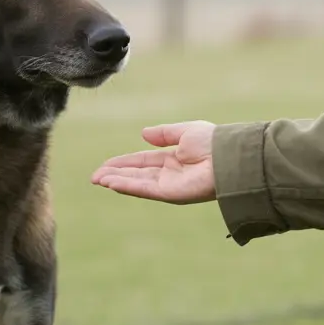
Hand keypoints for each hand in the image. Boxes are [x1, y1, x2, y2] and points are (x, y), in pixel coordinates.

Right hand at [91, 121, 216, 203]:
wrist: (229, 156)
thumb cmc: (213, 142)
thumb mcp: (185, 131)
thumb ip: (163, 134)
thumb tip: (142, 134)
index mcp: (174, 159)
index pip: (142, 162)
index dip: (123, 163)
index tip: (105, 164)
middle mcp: (170, 174)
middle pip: (136, 174)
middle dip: (115, 174)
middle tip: (95, 176)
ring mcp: (169, 185)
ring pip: (137, 183)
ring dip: (117, 181)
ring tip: (98, 179)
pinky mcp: (170, 193)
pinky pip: (144, 189)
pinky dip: (127, 186)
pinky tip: (112, 182)